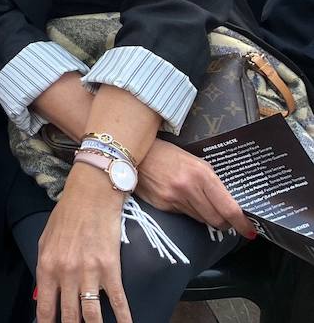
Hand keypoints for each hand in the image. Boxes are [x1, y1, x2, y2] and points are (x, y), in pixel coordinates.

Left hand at [33, 167, 130, 322]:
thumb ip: (45, 268)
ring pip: (91, 315)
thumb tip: (45, 293)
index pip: (45, 307)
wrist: (91, 195)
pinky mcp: (110, 269)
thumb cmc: (67, 216)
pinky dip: (123, 319)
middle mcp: (66, 273)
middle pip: (69, 316)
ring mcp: (88, 272)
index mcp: (47, 266)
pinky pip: (117, 301)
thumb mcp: (46, 241)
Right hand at [136, 140, 252, 233]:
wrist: (134, 153)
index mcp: (201, 174)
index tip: (250, 231)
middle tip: (227, 219)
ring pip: (201, 220)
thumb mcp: (194, 161)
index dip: (241, 223)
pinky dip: (188, 211)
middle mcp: (189, 189)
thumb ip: (211, 181)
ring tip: (201, 203)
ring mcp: (174, 199)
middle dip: (225, 223)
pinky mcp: (162, 206)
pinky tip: (181, 198)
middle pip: (216, 220)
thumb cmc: (168, 154)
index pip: (228, 208)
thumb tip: (226, 201)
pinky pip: (184, 215)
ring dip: (206, 217)